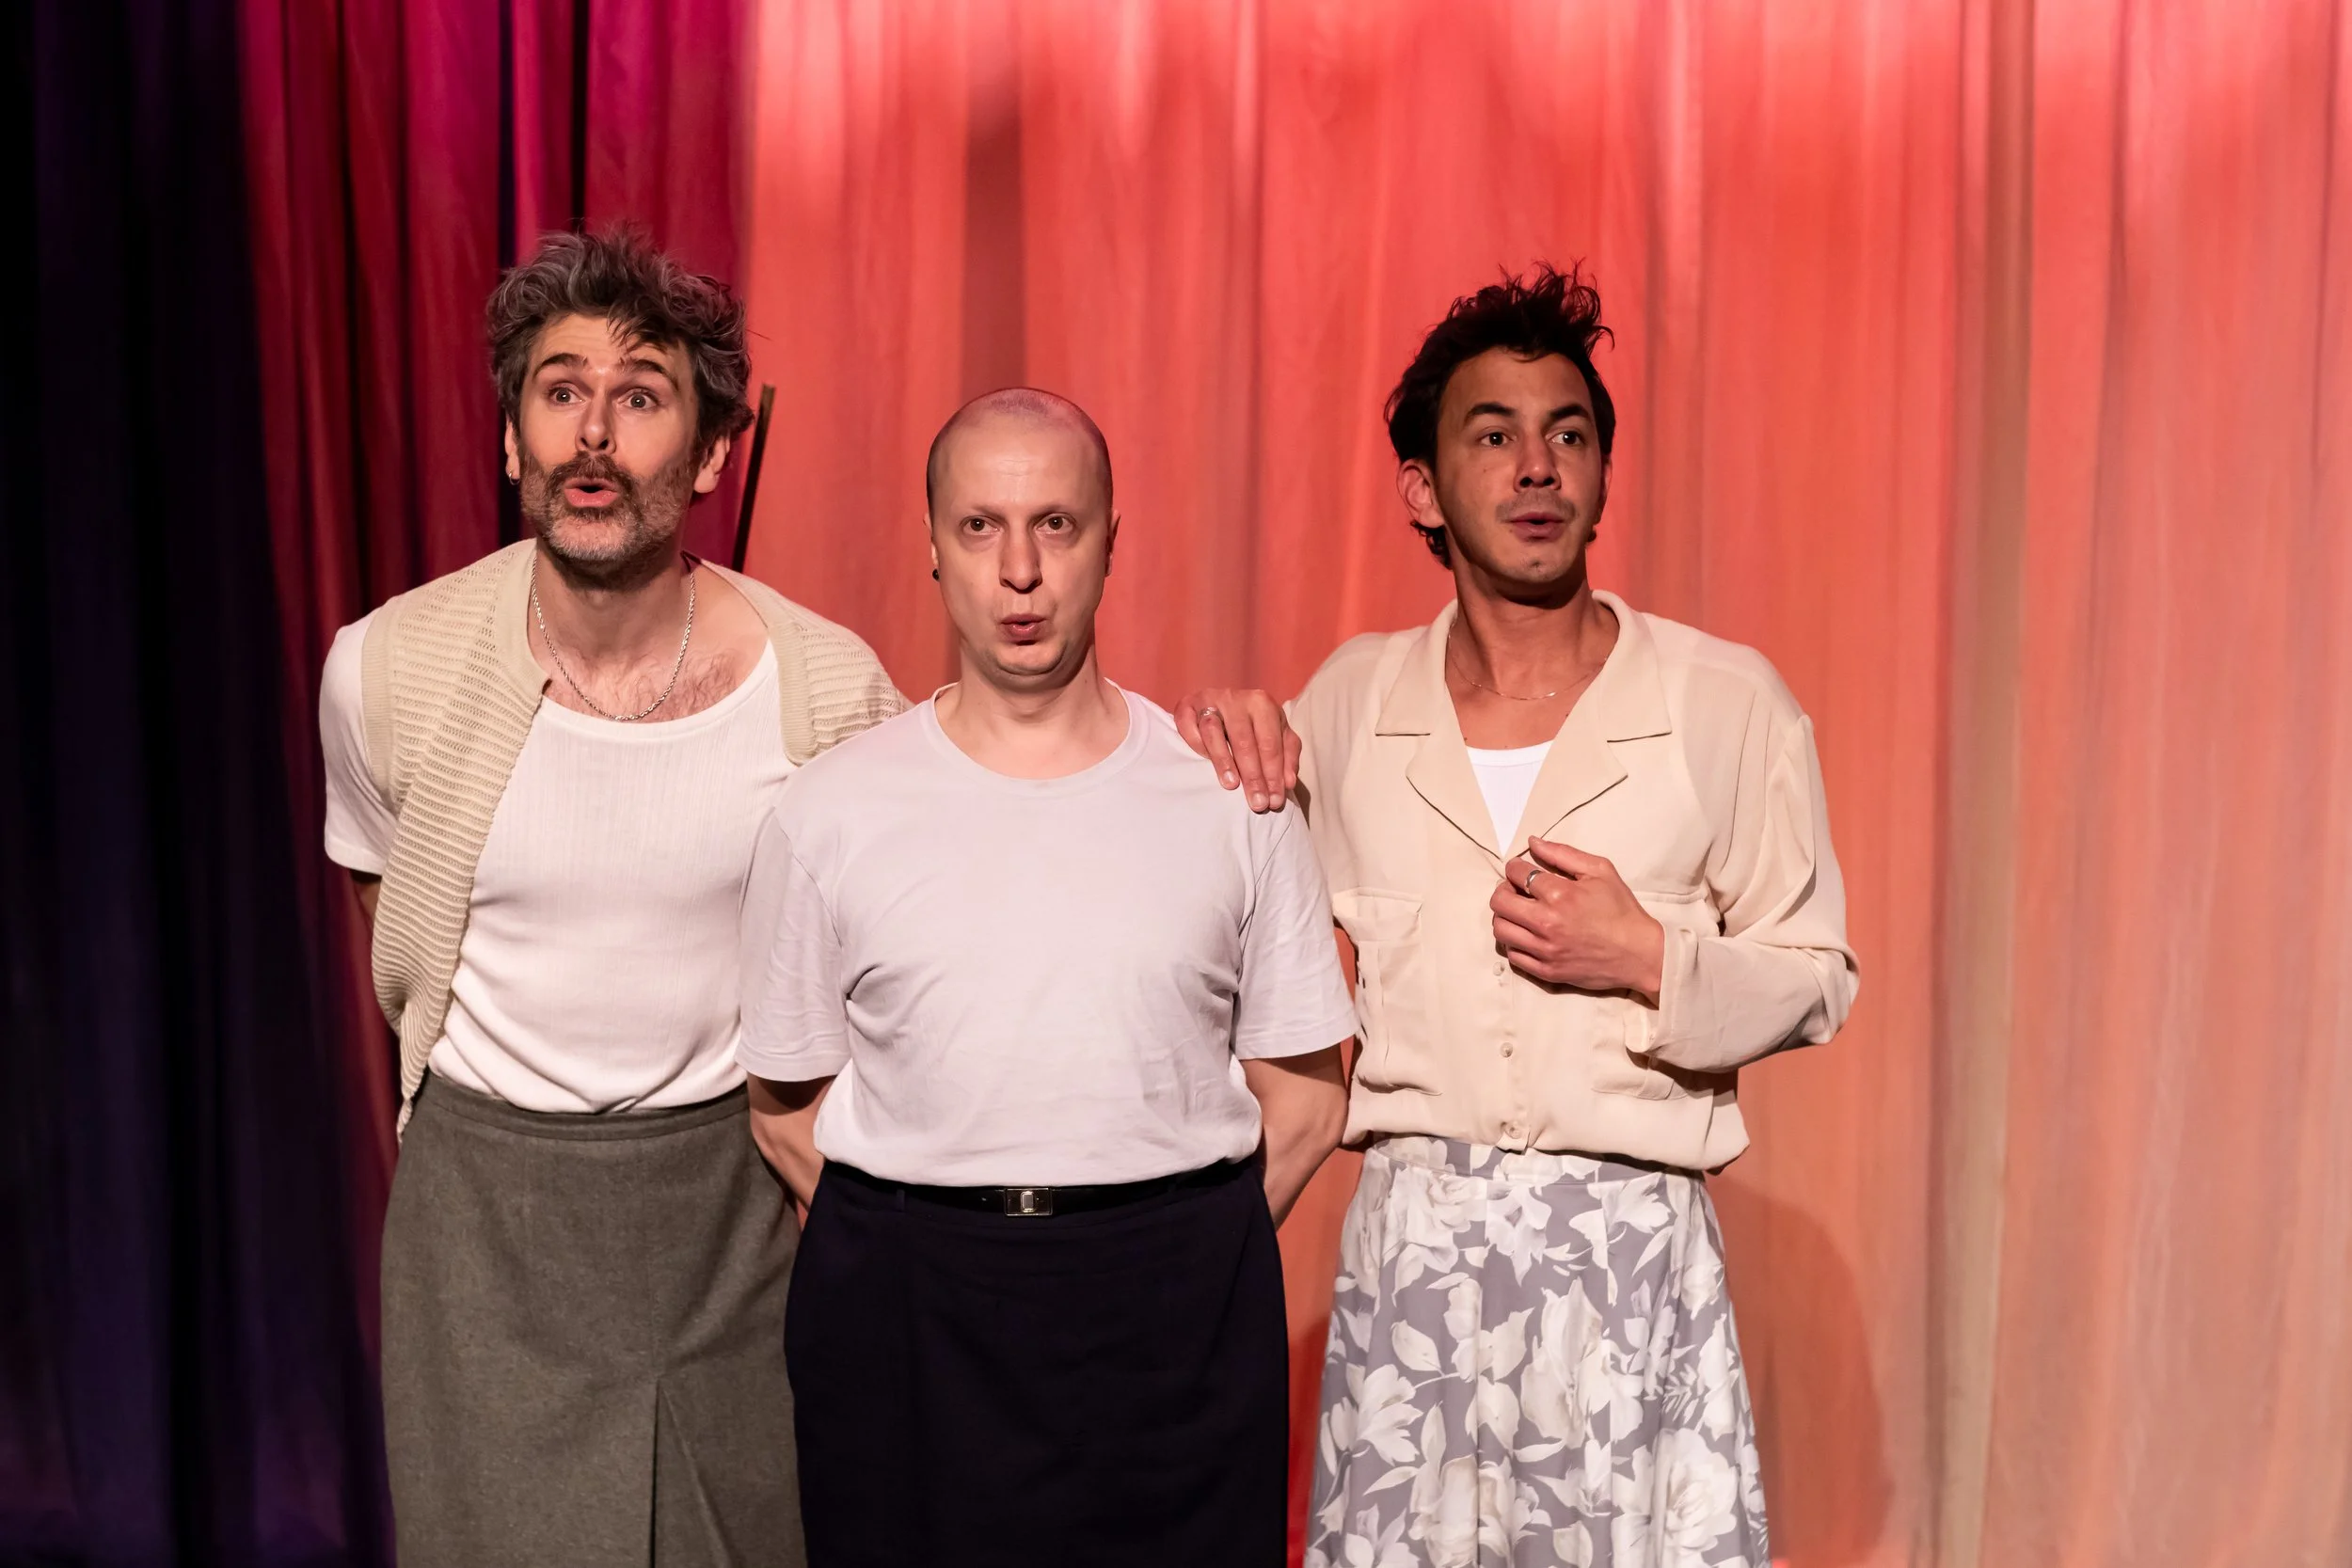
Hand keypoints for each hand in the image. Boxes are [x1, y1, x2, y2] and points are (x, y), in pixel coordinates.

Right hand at [1175, 687, 1299, 811]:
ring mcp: (1210, 699)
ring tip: (1231, 786)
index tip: (1274, 802)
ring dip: (1223, 760)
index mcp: (1262, 704)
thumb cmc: (1254, 726)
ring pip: (1214, 731)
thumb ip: (1287, 757)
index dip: (1274, 774)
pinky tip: (1203, 762)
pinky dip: (1196, 743)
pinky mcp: (1186, 705)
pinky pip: (1188, 725)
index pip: (1270, 743)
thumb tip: (1288, 782)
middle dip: (1253, 776)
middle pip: (1244, 741)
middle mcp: (1236, 698)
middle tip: (1257, 804)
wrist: (1222, 705)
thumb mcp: (1277, 736)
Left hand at [1490, 839, 1665, 996]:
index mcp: (1561, 894)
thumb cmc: (1622, 911)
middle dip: (1504, 890)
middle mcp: (1547, 923)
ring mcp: (1545, 950)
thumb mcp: (1601, 871)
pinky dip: (1514, 942)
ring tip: (1520, 913)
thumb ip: (1563, 854)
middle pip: (1499, 902)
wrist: (1640, 954)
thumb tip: (1533, 842)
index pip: (1517, 873)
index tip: (1521, 870)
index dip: (1515, 867)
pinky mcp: (1547, 971)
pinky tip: (1528, 935)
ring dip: (1505, 917)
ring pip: (1501, 929)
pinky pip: (1513, 955)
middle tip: (1516, 890)